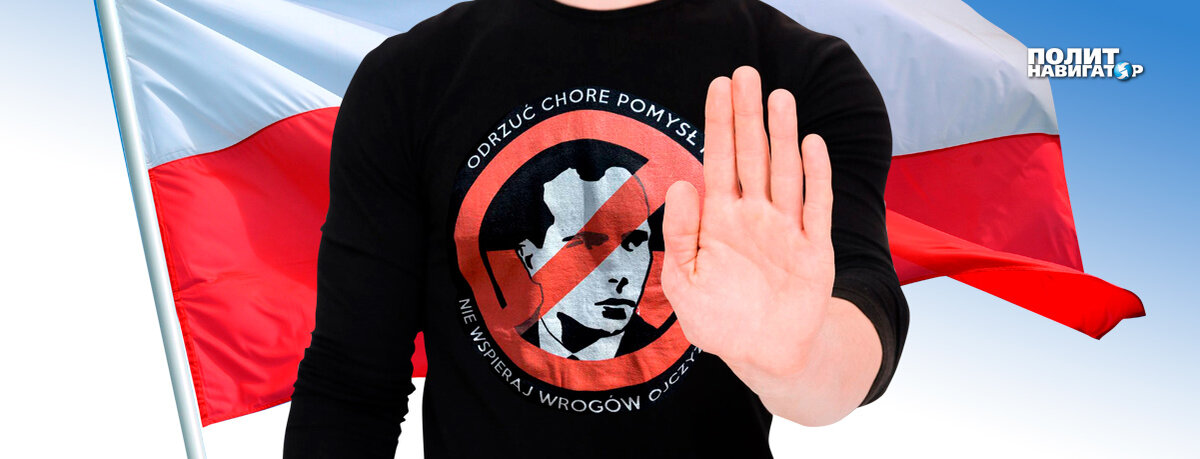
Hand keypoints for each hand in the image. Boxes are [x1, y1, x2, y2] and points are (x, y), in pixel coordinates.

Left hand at [661, 65, 835, 377]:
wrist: (763, 355)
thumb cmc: (718, 318)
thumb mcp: (683, 281)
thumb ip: (680, 235)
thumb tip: (681, 185)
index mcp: (720, 219)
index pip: (719, 160)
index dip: (719, 123)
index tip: (718, 84)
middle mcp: (754, 215)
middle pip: (752, 155)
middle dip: (748, 115)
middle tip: (746, 73)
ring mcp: (786, 229)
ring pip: (784, 173)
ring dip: (783, 136)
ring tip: (778, 98)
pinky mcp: (814, 249)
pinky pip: (816, 207)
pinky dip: (816, 177)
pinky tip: (812, 144)